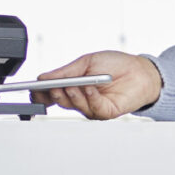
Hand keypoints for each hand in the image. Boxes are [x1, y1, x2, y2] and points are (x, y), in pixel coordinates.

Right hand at [31, 51, 163, 118]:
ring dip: (72, 95)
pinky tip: (89, 87)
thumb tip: (44, 77)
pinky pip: (92, 108)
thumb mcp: (87, 62)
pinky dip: (89, 97)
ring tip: (72, 85)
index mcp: (73, 86)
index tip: (34, 88)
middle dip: (53, 95)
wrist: (140, 70)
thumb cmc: (116, 65)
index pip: (51, 93)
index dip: (41, 92)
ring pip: (74, 106)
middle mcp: (80, 99)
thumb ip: (66, 71)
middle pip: (59, 102)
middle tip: (50, 87)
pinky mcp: (105, 113)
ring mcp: (92, 107)